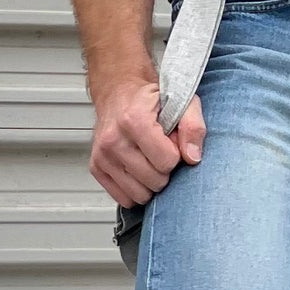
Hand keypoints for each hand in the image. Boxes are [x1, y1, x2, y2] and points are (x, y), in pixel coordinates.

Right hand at [87, 74, 204, 207]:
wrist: (118, 91)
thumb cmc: (150, 99)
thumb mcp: (182, 102)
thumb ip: (193, 127)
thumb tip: (193, 157)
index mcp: (133, 120)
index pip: (166, 161)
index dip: (176, 155)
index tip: (170, 142)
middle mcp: (113, 139)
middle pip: (154, 181)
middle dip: (164, 170)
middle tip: (160, 151)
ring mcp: (102, 156)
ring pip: (139, 194)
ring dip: (150, 182)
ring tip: (148, 159)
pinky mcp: (96, 168)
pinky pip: (123, 198)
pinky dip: (135, 189)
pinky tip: (137, 169)